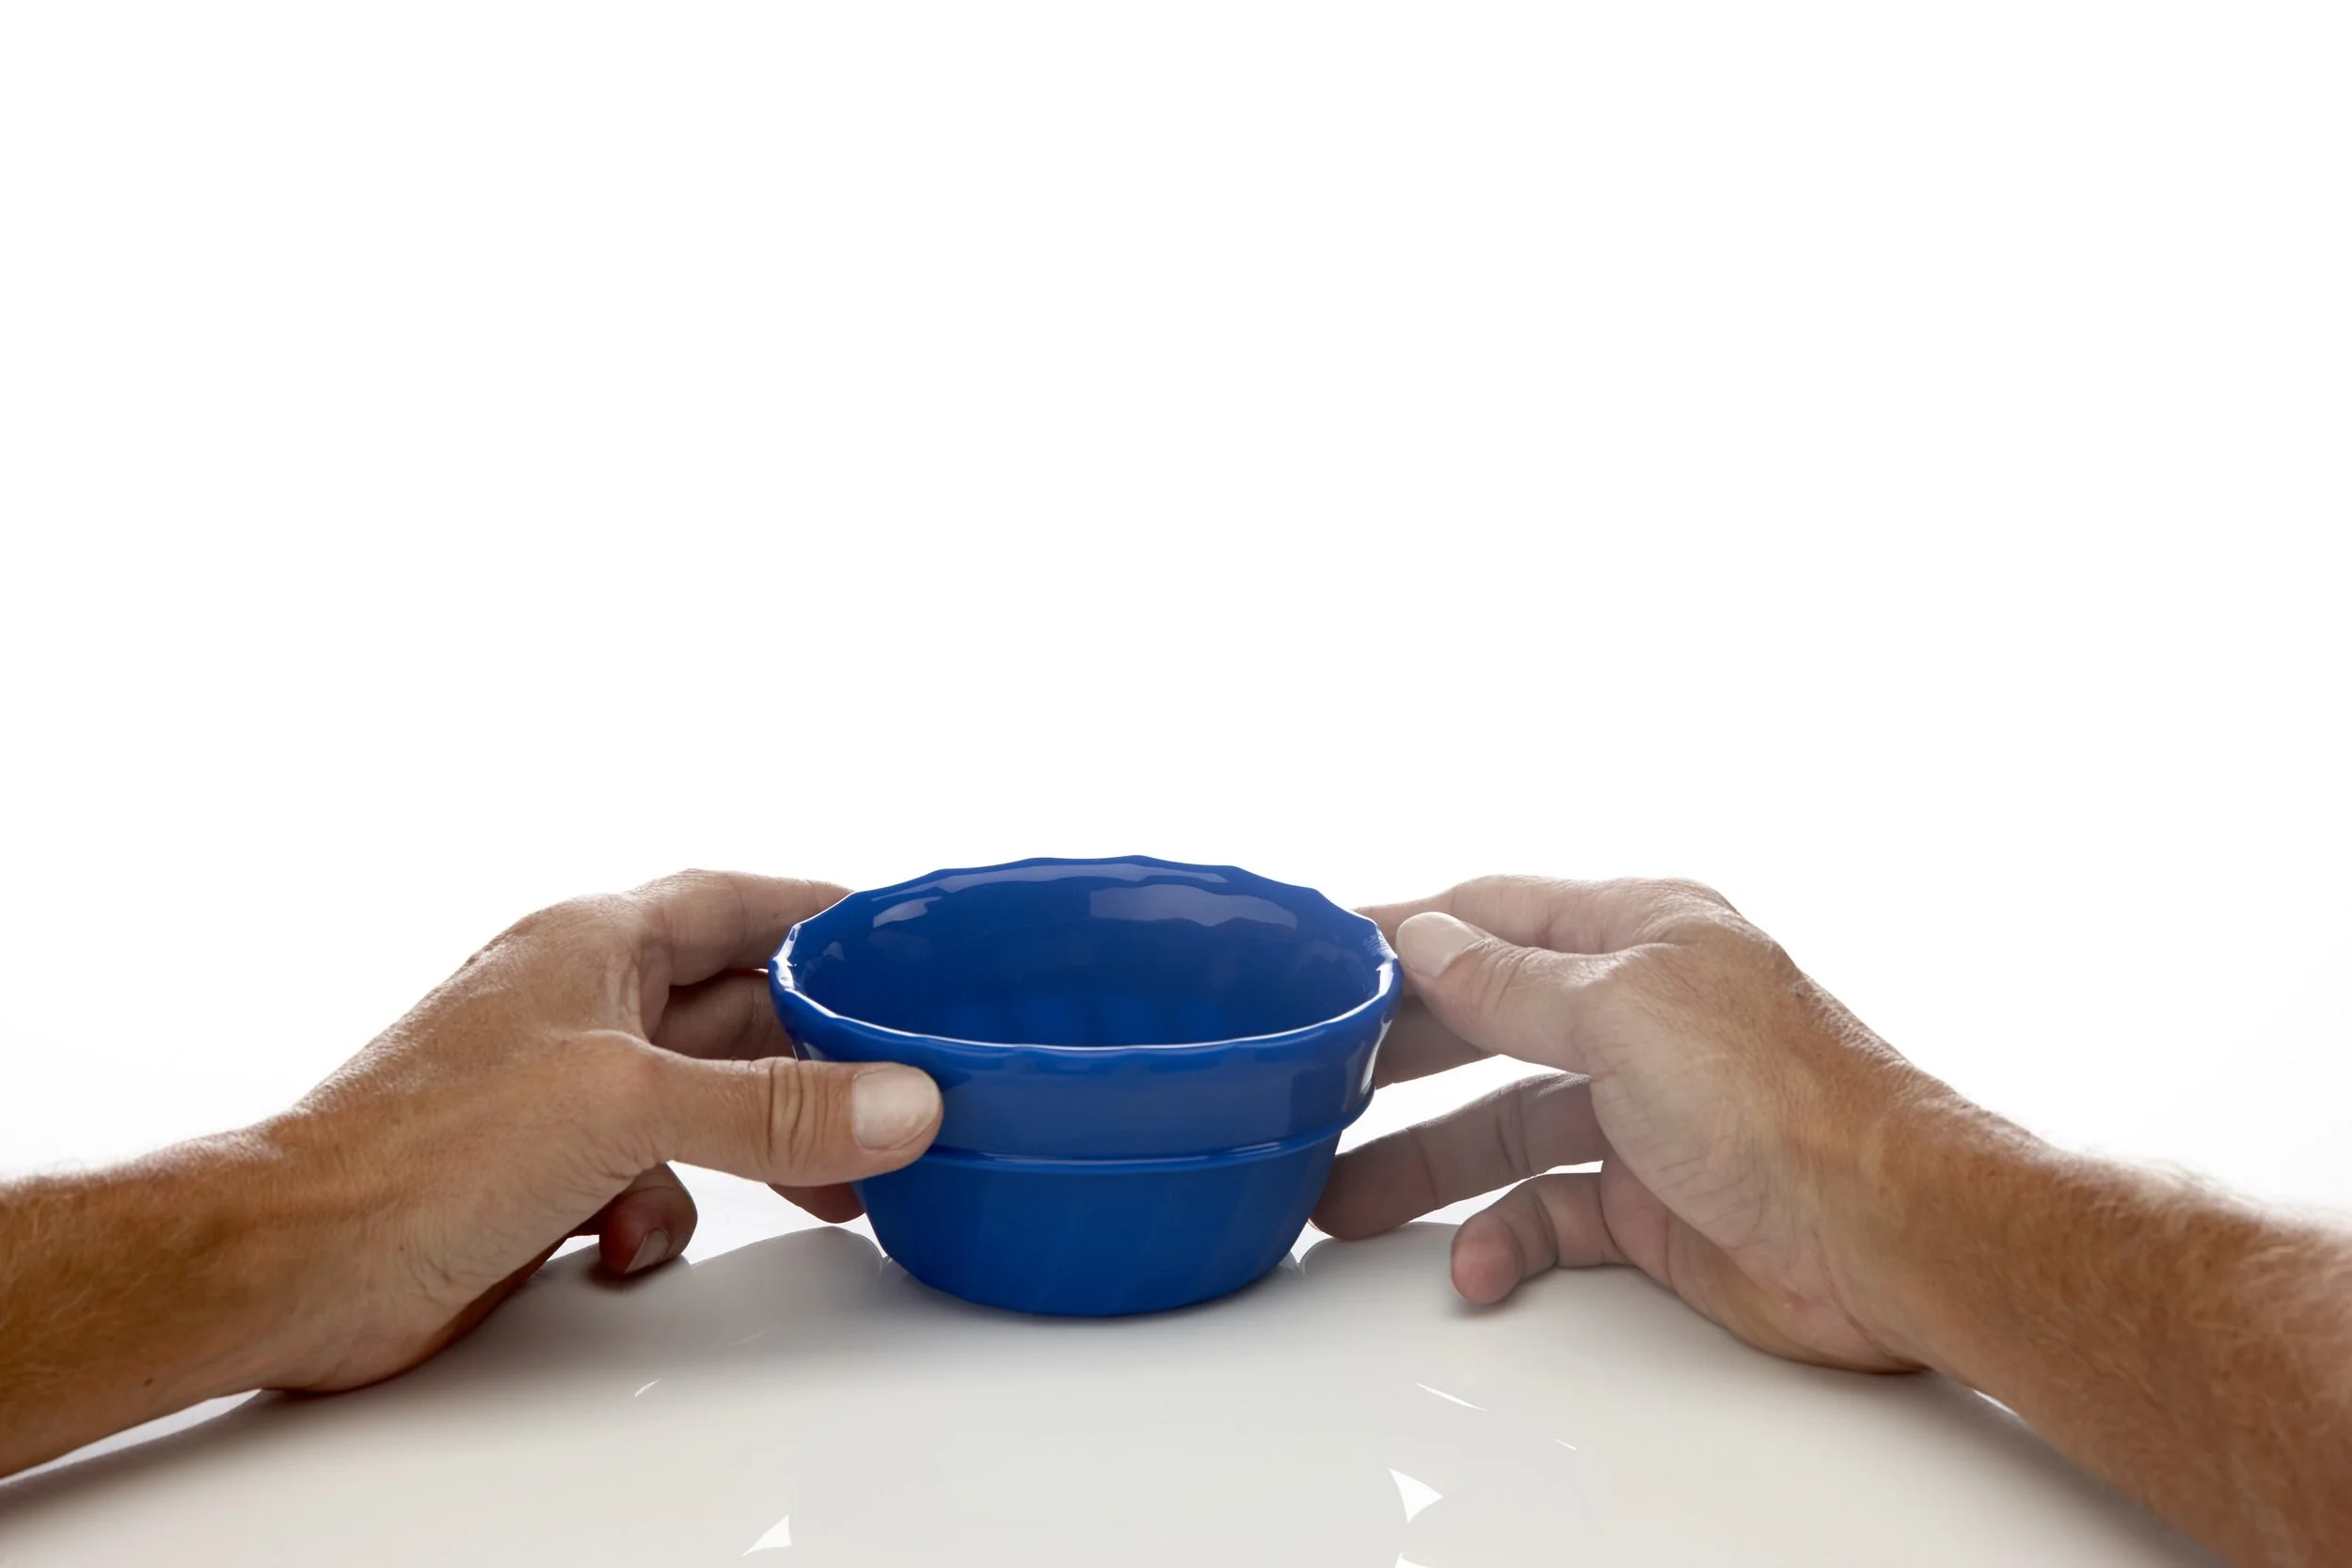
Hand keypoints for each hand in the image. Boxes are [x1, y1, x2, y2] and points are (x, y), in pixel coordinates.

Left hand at [250, 870, 941, 1389]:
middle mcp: (581, 1006)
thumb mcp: (628, 1108)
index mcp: (592, 944)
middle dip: (816, 1064)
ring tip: (831, 1192)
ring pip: (704, 1104)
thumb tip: (903, 1100)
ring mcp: (562, 1090)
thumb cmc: (422, 1152)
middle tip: (899, 1098)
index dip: (822, 914)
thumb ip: (774, 1109)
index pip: (735, 901)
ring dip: (757, 1150)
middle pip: (738, 1014)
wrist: (294, 1263)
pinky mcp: (545, 1171)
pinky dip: (662, 1211)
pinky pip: (649, 1177)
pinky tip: (629, 1242)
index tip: (904, 940)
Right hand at [1313, 875, 1955, 1369]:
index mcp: (1639, 936)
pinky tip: (1472, 1264)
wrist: (1893, 1235)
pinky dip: (1505, 1237)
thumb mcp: (1623, 1013)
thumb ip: (1510, 982)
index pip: (1494, 916)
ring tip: (1340, 1200)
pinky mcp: (1653, 1202)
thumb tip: (1423, 940)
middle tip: (1313, 1084)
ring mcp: (1645, 1111)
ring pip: (1505, 1126)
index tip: (1320, 956)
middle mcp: (1638, 1014)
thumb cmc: (1783, 1102)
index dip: (1406, 934)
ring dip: (1426, 1164)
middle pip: (1487, 1024)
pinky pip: (1551, 1211)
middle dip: (1400, 1060)